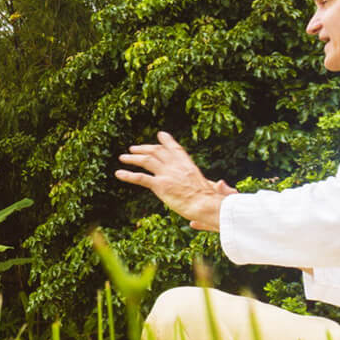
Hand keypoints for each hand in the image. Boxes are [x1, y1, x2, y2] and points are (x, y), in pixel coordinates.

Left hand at [116, 132, 237, 229]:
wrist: (207, 205)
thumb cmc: (212, 200)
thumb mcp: (212, 187)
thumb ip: (212, 184)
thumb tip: (221, 183)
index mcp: (188, 165)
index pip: (175, 148)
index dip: (166, 141)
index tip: (160, 135)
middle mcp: (176, 166)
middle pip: (157, 152)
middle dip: (144, 148)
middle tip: (133, 149)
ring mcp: (168, 174)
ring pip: (146, 160)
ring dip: (133, 158)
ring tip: (123, 158)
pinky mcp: (160, 185)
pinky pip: (140, 178)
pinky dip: (128, 175)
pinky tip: (118, 174)